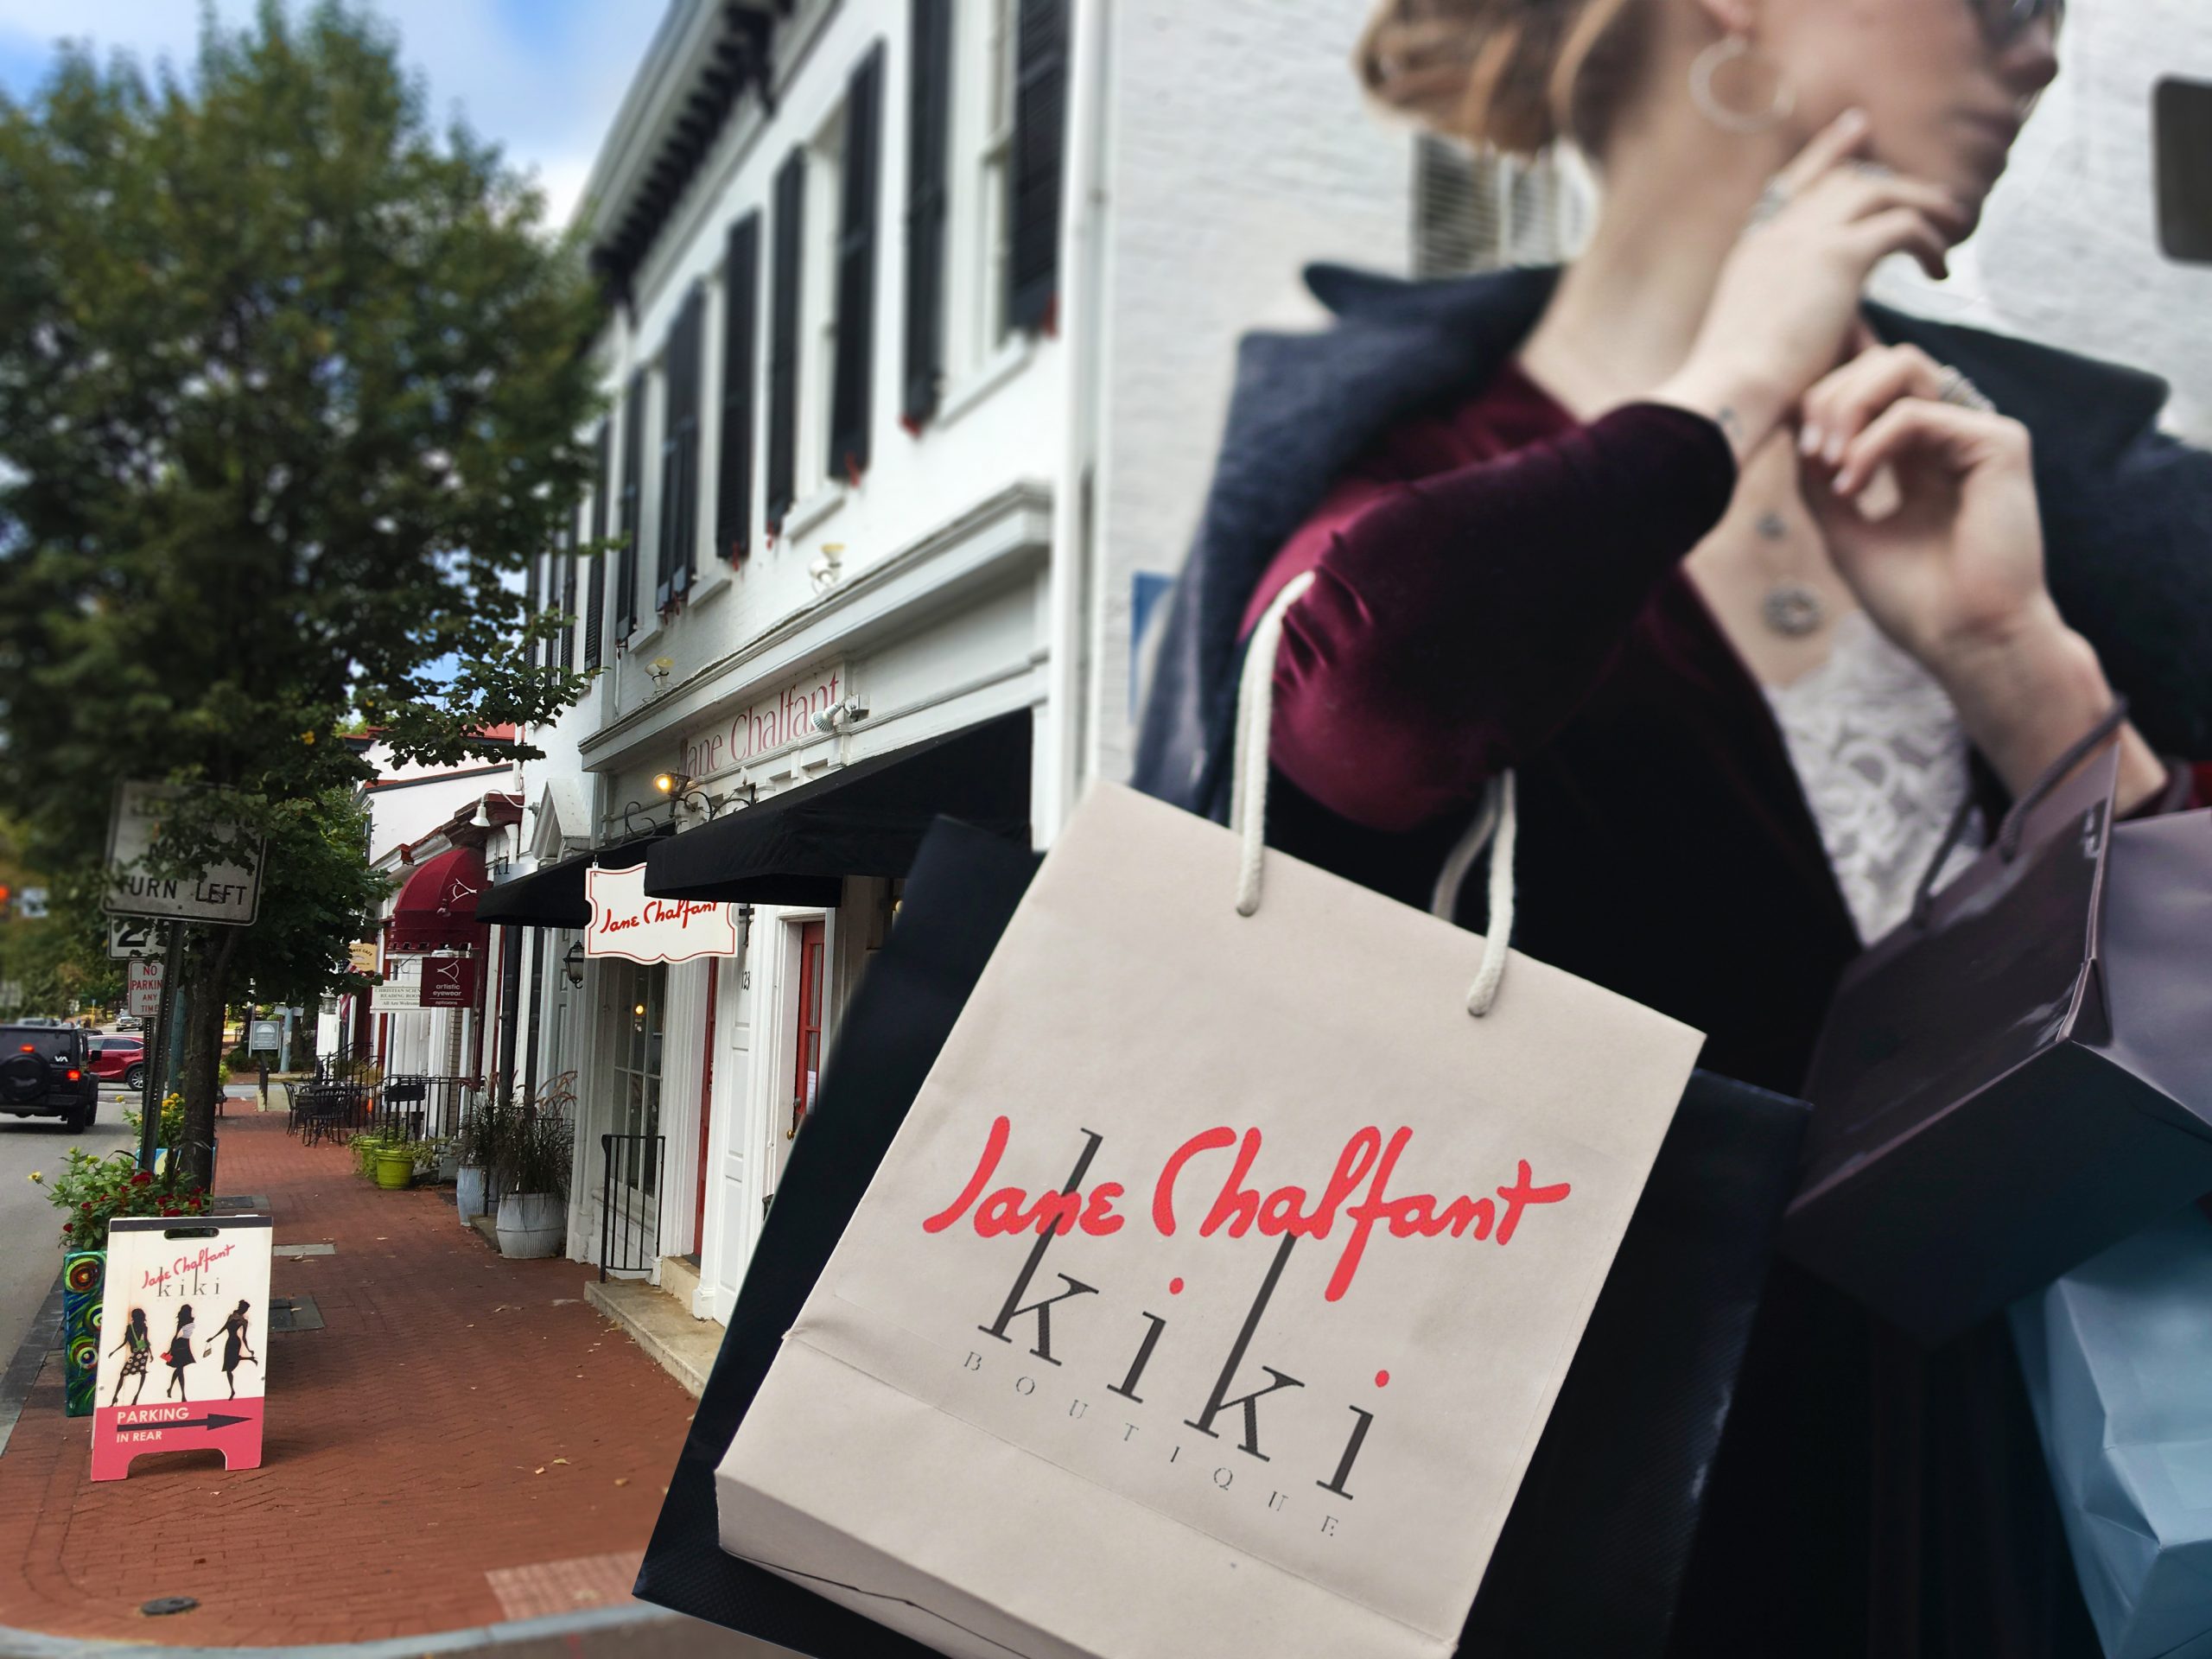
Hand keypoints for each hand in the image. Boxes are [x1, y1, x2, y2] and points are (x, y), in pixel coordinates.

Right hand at [1655, 110, 1970, 459]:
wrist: (1730, 391)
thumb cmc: (1741, 391)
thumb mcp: (1759, 339)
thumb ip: (1793, 316)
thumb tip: (1832, 330)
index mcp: (1753, 249)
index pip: (1794, 182)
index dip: (1829, 152)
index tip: (1858, 127)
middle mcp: (1777, 232)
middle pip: (1845, 179)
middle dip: (1894, 179)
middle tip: (1934, 198)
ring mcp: (1805, 238)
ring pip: (1881, 191)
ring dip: (1924, 205)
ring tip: (1954, 228)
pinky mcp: (1838, 257)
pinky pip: (1901, 226)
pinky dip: (1929, 243)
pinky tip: (1941, 271)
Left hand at [1800, 340, 2171, 808]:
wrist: (1964, 641)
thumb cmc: (1912, 600)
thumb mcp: (1843, 529)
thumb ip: (1821, 475)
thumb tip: (1794, 423)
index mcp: (1919, 457)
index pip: (1870, 390)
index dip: (1825, 399)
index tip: (1799, 449)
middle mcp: (1951, 438)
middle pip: (1883, 364)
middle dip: (1831, 395)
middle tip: (1808, 452)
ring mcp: (1977, 435)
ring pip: (1903, 366)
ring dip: (1848, 405)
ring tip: (1828, 460)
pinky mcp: (1999, 444)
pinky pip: (1916, 412)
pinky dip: (1870, 442)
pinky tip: (1852, 484)